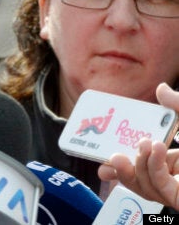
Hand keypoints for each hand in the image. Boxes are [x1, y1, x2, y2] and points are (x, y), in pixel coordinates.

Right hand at [97, 83, 178, 207]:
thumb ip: (178, 106)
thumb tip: (161, 88)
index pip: (145, 166)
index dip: (124, 164)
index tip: (106, 157)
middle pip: (141, 181)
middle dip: (122, 171)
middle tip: (109, 159)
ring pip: (146, 187)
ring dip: (137, 166)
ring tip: (142, 144)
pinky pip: (161, 188)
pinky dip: (153, 168)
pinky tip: (154, 148)